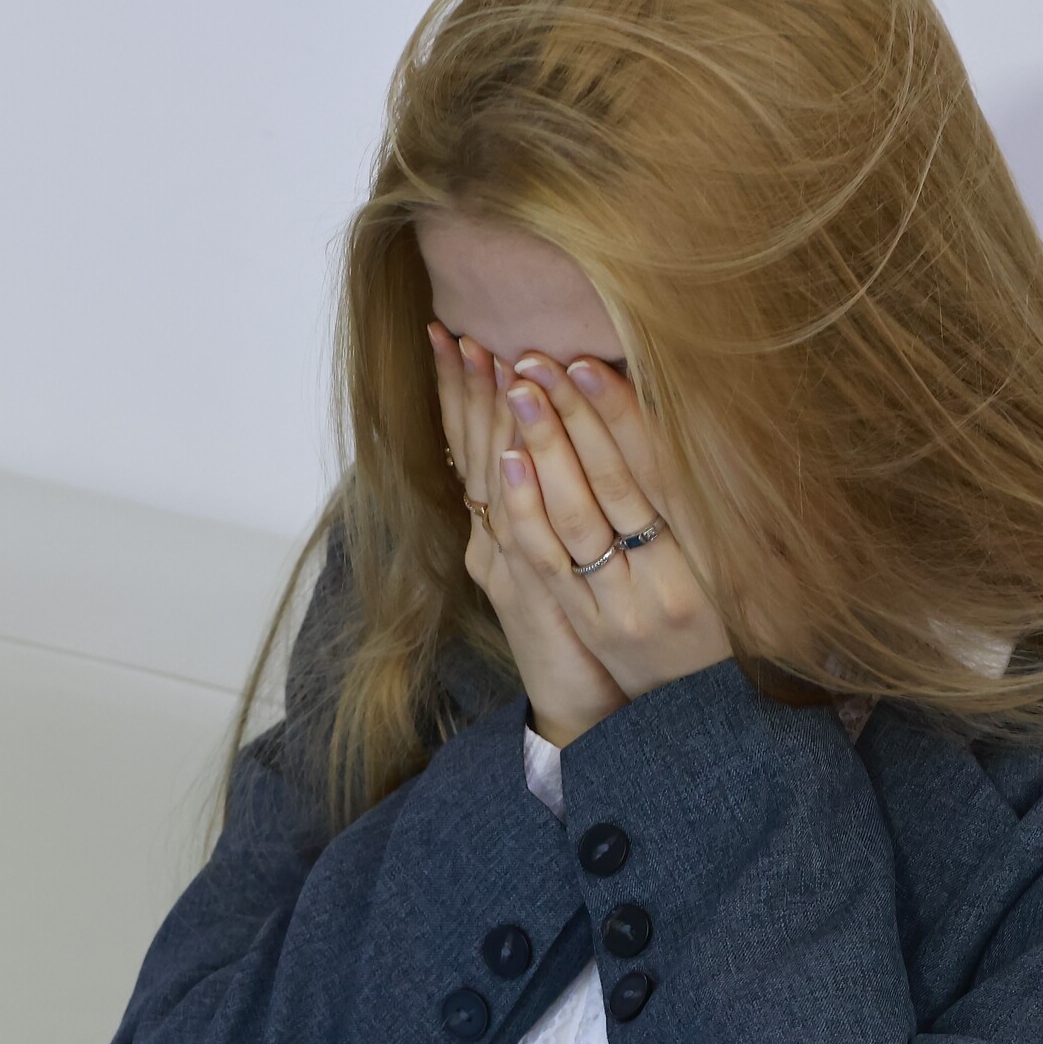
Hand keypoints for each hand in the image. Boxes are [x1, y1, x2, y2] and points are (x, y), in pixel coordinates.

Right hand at [427, 322, 626, 746]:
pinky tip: (510, 459)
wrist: (582, 709)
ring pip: (496, 484)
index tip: (453, 333)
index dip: (460, 391)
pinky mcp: (536, 600)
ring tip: (485, 364)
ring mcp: (510, 570)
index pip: (475, 443)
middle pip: (474, 453)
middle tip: (455, 333)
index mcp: (502, 527)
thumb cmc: (588, 627)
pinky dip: (516, 498)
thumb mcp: (574, 550)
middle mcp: (495, 543)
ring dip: (490, 422)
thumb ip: (567, 496)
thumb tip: (568, 433)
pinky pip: (525, 540)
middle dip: (465, 391)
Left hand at [489, 354, 732, 725]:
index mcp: (719, 561)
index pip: (664, 473)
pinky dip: (526, 508)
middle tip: (536, 360)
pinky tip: (507, 459)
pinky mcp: (588, 625)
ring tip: (516, 389)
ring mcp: (622, 609)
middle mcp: (669, 585)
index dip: (623, 416)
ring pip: (575, 518)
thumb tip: (716, 414)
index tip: (590, 364)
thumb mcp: (765, 561)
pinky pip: (550, 561)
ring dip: (543, 449)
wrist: (713, 707)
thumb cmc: (747, 619)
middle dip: (573, 417)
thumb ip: (739, 492)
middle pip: (613, 486)